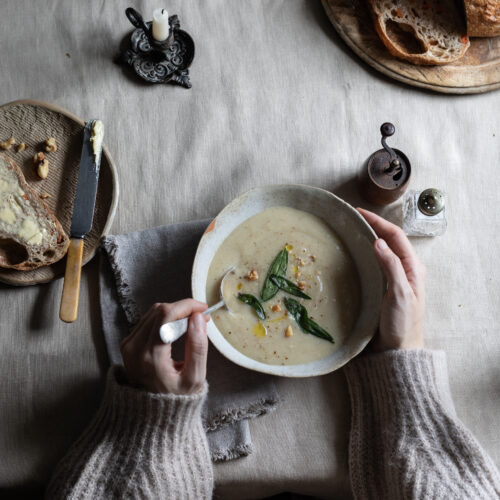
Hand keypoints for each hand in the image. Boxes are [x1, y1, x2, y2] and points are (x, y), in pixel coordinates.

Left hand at [120, 299, 208, 394]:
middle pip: (159, 310)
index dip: (187, 306)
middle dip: (183, 308)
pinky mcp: (128, 343)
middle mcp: (135, 348)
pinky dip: (165, 319)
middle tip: (201, 318)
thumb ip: (198, 346)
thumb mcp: (195, 378)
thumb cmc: (177, 398)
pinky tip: (177, 328)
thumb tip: (198, 317)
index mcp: (151, 356)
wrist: (150, 414)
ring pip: (153, 312)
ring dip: (174, 312)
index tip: (204, 309)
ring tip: (191, 323)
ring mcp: (129, 345)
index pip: (166, 316)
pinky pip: (148, 320)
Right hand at [357, 208, 424, 351]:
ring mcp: (395, 277)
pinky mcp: (386, 285)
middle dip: (373, 224)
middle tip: (353, 217)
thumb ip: (391, 266)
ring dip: (370, 236)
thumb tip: (378, 241)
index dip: (378, 221)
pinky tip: (356, 251)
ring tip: (353, 228)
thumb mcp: (399, 294)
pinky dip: (367, 251)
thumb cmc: (402, 324)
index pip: (395, 236)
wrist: (399, 349)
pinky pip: (377, 262)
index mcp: (413, 267)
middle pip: (389, 239)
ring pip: (383, 249)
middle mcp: (405, 268)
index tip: (359, 212)